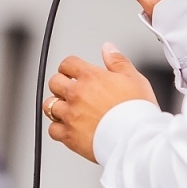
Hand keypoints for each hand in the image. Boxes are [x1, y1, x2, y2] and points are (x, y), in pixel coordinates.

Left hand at [45, 45, 157, 162]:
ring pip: (49, 106)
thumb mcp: (134, 78)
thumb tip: (108, 49)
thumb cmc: (137, 110)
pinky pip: (53, 129)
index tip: (72, 72)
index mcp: (90, 78)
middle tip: (70, 90)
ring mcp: (70, 115)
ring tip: (67, 109)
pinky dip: (57, 128)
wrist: (136, 138)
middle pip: (54, 82)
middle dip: (61, 85)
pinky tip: (67, 128)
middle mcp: (76, 94)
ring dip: (56, 106)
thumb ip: (118, 61)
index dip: (69, 67)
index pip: (68, 63)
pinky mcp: (69, 136)